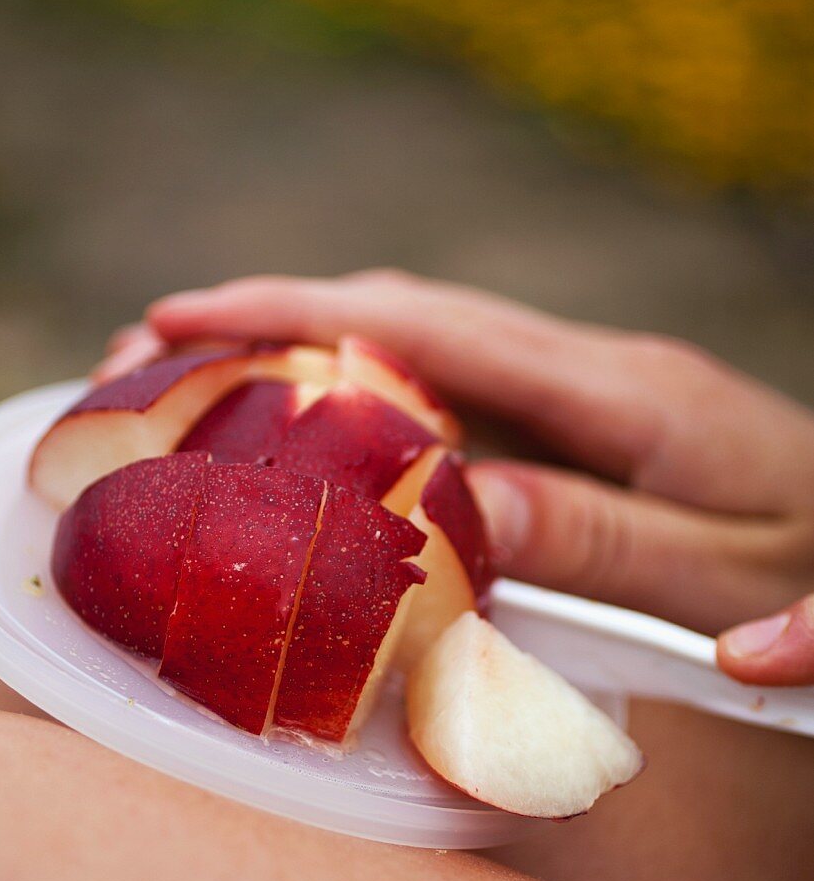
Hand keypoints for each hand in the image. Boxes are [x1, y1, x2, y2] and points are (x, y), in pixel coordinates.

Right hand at [106, 270, 813, 685]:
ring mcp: (575, 386)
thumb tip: (461, 508)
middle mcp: (581, 364)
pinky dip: (371, 401)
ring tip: (209, 378)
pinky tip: (323, 428)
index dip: (301, 307)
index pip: (429, 326)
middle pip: (404, 313)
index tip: (186, 314)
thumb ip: (599, 540)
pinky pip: (452, 397)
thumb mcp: (724, 573)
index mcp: (614, 386)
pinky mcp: (573, 419)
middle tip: (155, 343)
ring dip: (315, 348)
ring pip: (420, 346)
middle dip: (276, 315)